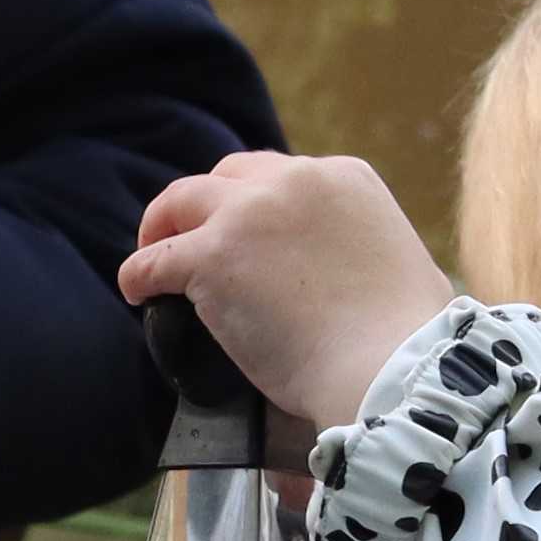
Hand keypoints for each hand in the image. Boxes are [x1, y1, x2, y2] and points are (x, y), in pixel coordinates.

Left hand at [116, 153, 456, 432]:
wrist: (388, 366)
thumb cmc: (405, 336)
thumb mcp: (397, 259)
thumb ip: (359, 246)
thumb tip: (346, 269)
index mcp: (344, 177)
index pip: (280, 174)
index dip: (254, 201)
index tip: (244, 228)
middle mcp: (294, 181)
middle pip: (228, 176)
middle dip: (206, 203)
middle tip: (191, 235)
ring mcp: (247, 215)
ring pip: (182, 202)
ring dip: (162, 226)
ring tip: (152, 253)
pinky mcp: (211, 257)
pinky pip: (155, 259)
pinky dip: (139, 273)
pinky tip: (135, 292)